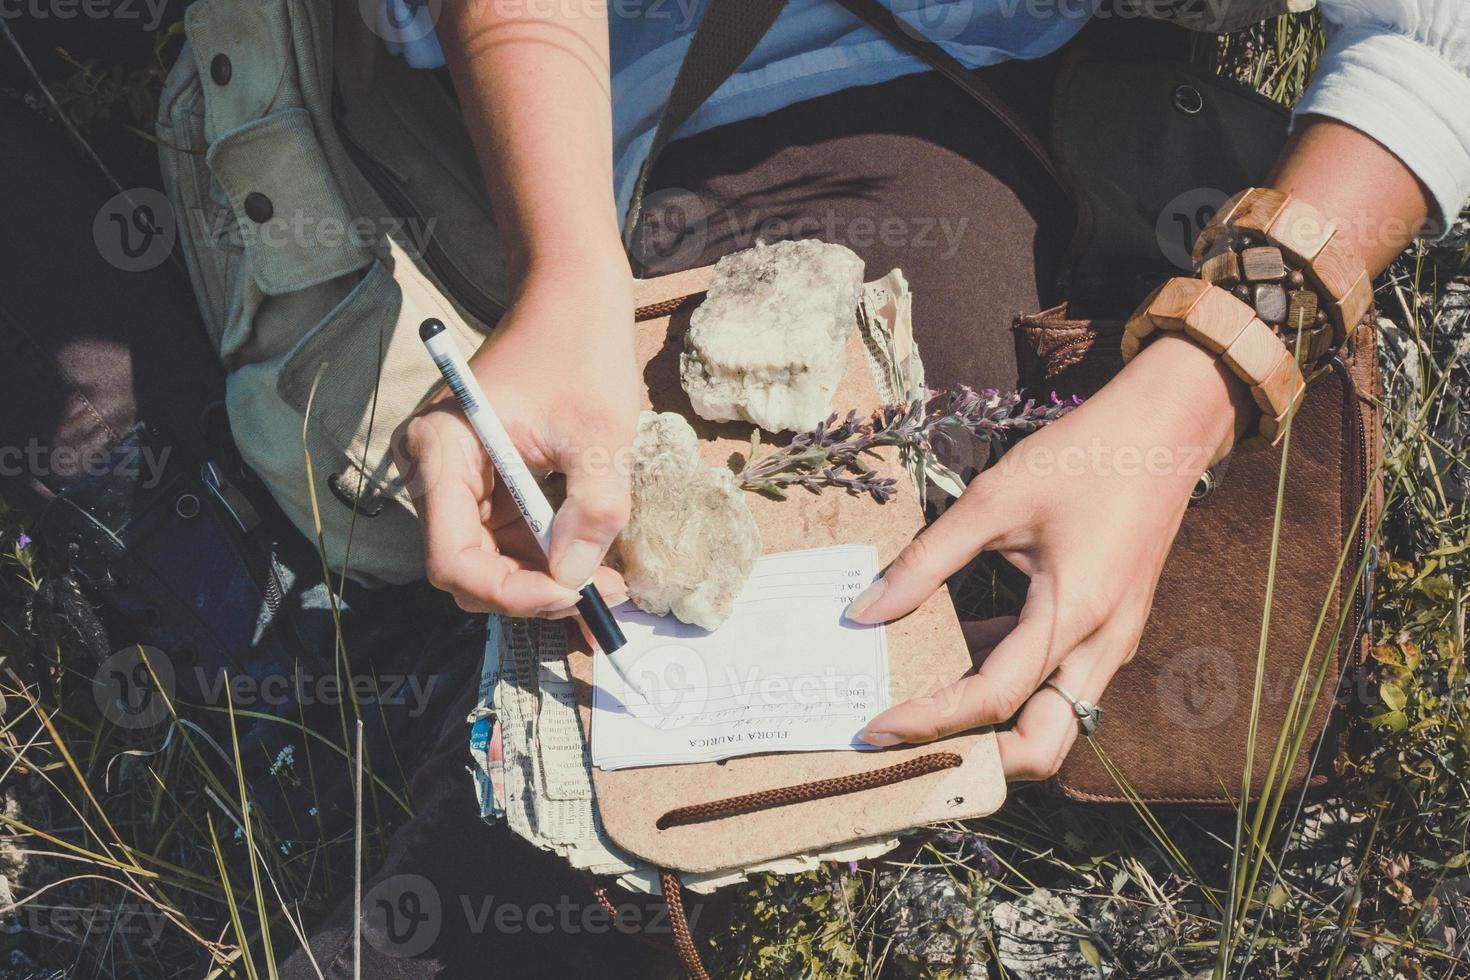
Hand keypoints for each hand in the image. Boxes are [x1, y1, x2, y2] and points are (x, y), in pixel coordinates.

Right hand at [393, 260, 637, 616]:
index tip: (571, 594)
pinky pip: (507, 536)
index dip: (510, 591)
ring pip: (490, 560)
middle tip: (600, 597)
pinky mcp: (485, 480)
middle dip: (531, 592)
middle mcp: (434, 468)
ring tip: (607, 581)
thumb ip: (592, 510)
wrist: (572, 295)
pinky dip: (547, 556)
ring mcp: (458, 477)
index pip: (454, 558)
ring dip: (545, 579)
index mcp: (442, 450)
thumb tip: (576, 579)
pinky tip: (591, 559)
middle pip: (468, 568)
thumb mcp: (599, 434)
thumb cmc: (580, 347)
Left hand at [846, 334, 1251, 779]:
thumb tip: (864, 611)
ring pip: (1056, 723)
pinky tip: (959, 654)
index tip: (876, 729)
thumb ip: (926, 560)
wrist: (1166, 429)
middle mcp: (1101, 646)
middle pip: (1043, 745)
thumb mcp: (993, 499)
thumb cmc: (1084, 456)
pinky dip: (1012, 688)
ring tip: (924, 709)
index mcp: (1074, 614)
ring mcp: (1112, 642)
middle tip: (912, 747)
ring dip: (995, 729)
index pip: (993, 697)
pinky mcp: (1110, 630)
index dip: (930, 720)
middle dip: (979, 760)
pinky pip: (1061, 686)